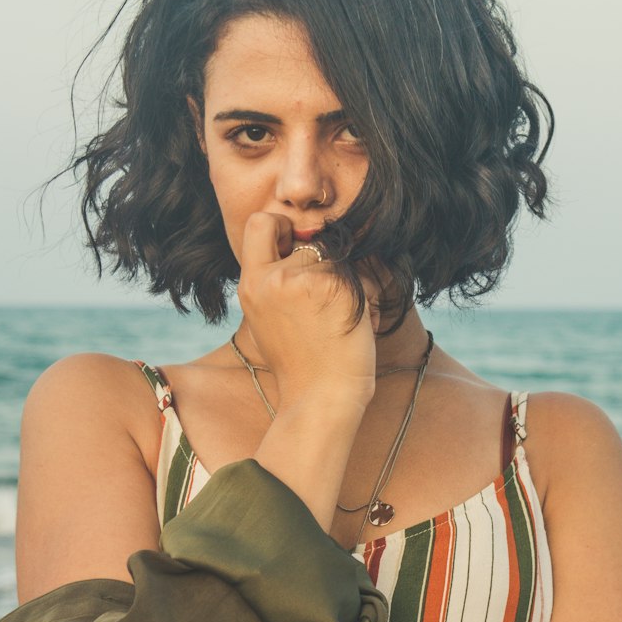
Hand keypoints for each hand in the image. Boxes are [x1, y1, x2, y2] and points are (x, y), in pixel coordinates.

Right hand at [237, 212, 378, 410]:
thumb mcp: (270, 318)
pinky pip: (365, 274)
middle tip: (332, 295)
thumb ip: (277, 282)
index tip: (296, 248)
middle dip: (328, 261)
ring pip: (343, 256)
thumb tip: (305, 245)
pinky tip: (361, 324)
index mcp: (251, 284)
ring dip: (354, 282)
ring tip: (345, 318)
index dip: (282, 226)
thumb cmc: (303, 365)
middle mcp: (272, 278)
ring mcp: (303, 279)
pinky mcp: (336, 285)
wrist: (321, 399)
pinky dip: (370, 298)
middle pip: (313, 239)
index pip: (261, 222)